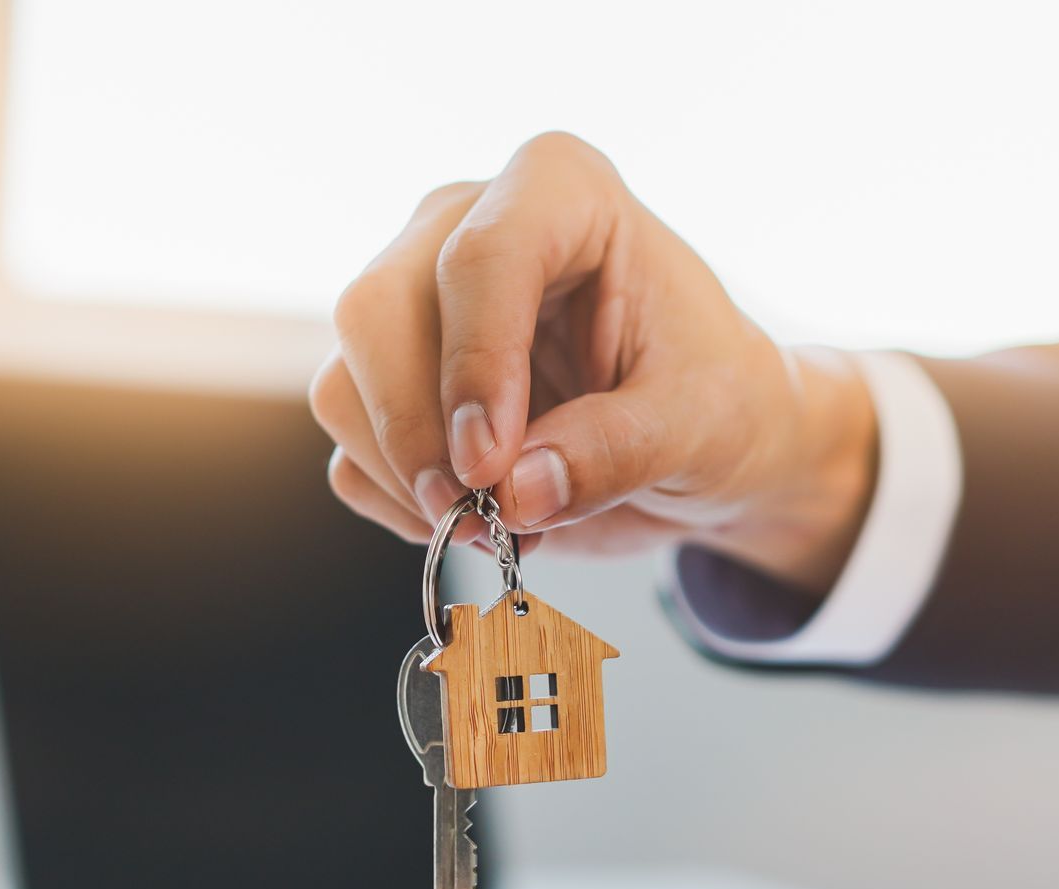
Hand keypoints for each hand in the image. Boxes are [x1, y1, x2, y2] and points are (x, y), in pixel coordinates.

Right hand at [311, 131, 877, 592]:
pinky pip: (349, 449)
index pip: (479, 256)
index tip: (492, 467)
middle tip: (480, 515)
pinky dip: (401, 504)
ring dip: (408, 479)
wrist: (698, 440)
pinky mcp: (387, 380)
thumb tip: (515, 493)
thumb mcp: (699, 424)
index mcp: (559, 192)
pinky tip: (476, 518)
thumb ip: (617, 452)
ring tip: (501, 527)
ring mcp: (412, 301)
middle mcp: (461, 225)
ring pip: (345, 384)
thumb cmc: (713, 398)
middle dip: (418, 430)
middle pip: (375, 311)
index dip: (474, 363)